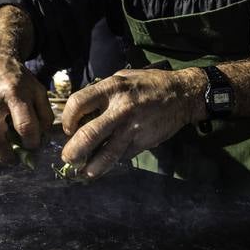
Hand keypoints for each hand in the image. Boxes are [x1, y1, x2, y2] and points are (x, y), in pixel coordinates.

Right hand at [0, 56, 53, 162]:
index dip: (32, 142)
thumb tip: (42, 139)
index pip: (24, 126)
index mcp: (15, 94)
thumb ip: (45, 115)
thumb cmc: (21, 81)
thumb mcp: (39, 92)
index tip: (34, 145)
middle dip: (6, 155)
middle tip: (15, 160)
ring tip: (6, 151)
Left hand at [60, 67, 203, 178]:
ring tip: (84, 172)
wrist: (182, 95)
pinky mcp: (142, 142)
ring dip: (91, 167)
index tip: (69, 128)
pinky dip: (112, 160)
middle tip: (68, 157)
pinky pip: (122, 155)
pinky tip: (108, 161)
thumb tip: (81, 114)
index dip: (67, 119)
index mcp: (112, 89)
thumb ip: (102, 94)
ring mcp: (132, 128)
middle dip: (72, 151)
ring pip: (105, 155)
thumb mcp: (122, 78)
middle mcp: (120, 109)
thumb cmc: (148, 84)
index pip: (77, 104)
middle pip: (87, 135)